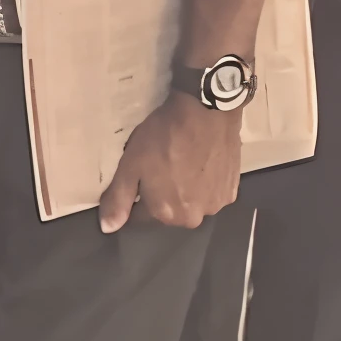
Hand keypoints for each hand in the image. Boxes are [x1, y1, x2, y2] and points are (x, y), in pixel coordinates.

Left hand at [98, 93, 242, 233]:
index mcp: (167, 214)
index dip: (136, 194)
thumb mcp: (131, 165)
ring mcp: (217, 204)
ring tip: (182, 161)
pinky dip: (204, 182)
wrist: (205, 112)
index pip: (141, 215)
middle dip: (161, 193)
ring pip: (191, 201)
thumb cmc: (162, 138)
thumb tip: (108, 228)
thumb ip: (118, 199)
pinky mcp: (232, 189)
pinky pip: (210, 191)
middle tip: (161, 164)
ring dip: (184, 189)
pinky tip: (201, 161)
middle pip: (169, 210)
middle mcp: (194, 218)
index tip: (139, 172)